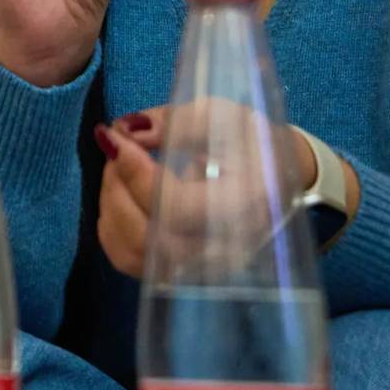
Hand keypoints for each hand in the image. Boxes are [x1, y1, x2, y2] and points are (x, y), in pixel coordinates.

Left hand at [94, 104, 315, 279]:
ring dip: (111, 203)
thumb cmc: (253, 145)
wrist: (278, 180)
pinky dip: (111, 224)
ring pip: (132, 251)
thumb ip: (174, 123)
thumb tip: (127, 130)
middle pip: (147, 235)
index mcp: (245, 206)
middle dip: (118, 184)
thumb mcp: (223, 117)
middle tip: (117, 145)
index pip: (177, 207)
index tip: (115, 136)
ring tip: (118, 166)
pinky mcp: (181, 272)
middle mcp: (224, 250)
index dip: (136, 172)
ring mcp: (202, 269)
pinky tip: (120, 193)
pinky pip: (129, 259)